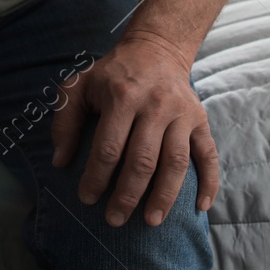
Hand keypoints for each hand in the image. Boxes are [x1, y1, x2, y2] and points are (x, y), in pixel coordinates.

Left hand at [50, 32, 220, 227]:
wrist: (157, 48)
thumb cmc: (112, 74)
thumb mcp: (80, 86)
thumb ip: (65, 120)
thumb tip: (60, 161)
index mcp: (123, 96)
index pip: (109, 146)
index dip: (96, 177)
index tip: (87, 199)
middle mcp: (155, 105)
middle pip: (143, 160)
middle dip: (127, 195)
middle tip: (114, 219)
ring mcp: (182, 114)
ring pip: (176, 162)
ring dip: (164, 196)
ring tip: (151, 221)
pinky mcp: (200, 120)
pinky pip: (209, 154)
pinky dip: (210, 182)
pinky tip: (201, 207)